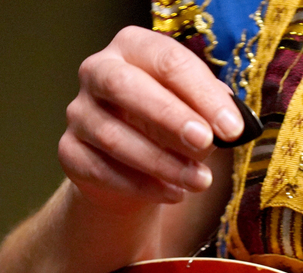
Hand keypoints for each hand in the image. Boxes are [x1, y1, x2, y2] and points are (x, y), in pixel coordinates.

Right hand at [61, 26, 242, 212]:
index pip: (166, 59)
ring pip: (113, 136)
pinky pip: (102, 170)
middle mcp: (98, 72)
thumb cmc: (170, 130)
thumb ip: (211, 111)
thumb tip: (232, 124)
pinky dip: (141, 186)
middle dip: (169, 115)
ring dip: (162, 162)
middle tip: (205, 142)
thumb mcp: (196, 111)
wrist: (132, 171)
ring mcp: (79, 113)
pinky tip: (173, 194)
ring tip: (199, 181)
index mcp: (133, 48)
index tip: (232, 128)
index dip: (201, 93)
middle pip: (125, 86)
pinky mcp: (70, 152)